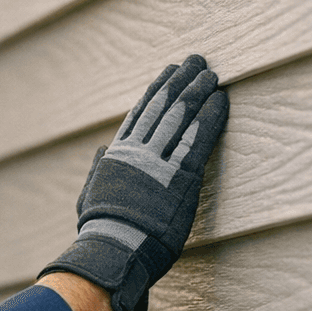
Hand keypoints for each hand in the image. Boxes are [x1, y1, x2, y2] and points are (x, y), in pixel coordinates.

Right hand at [40, 54, 227, 310]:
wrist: (115, 248)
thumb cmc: (102, 231)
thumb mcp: (91, 196)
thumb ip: (99, 170)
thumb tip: (102, 151)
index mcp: (118, 155)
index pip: (140, 114)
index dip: (157, 91)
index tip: (169, 73)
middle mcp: (139, 150)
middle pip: (163, 107)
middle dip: (181, 81)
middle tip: (196, 62)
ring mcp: (160, 160)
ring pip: (181, 116)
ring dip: (198, 91)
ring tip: (211, 74)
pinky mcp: (181, 175)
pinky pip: (199, 138)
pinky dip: (211, 117)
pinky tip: (221, 100)